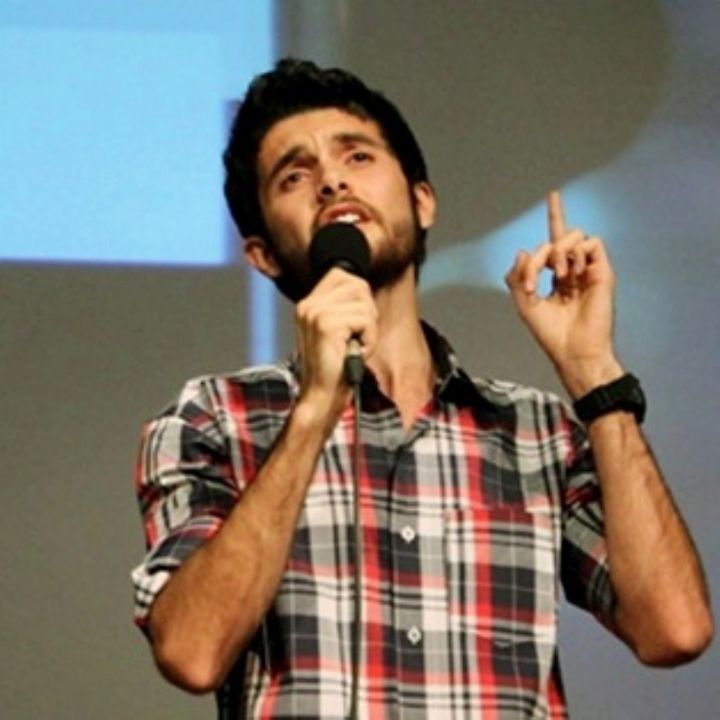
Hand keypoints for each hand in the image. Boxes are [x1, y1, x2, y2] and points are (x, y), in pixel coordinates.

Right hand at [294, 268, 377, 418]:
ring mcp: (314, 313)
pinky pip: (366, 320)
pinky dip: (369, 339)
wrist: (321, 397)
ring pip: (365, 303)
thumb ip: (345, 306)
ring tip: (352, 346)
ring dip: (368, 329)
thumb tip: (364, 289)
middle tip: (354, 338)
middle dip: (366, 313)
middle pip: (358, 285)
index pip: (343, 275)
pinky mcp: (326, 324)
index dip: (360, 298)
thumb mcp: (339, 330)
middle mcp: (308, 304)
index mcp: (308, 303)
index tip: (353, 325)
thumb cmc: (335, 367)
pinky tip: (354, 352)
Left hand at [504, 190, 623, 396]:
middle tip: (534, 281)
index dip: (555, 216)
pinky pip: (591, 244)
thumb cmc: (551, 334)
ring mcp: (588, 271)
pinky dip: (577, 252)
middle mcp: (573, 271)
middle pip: (556, 240)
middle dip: (539, 255)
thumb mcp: (524, 305)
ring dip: (558, 252)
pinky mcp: (602, 273)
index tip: (553, 195)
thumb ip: (517, 277)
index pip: (553, 242)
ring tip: (557, 276)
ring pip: (574, 237)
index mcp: (556, 277)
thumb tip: (522, 251)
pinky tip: (571, 273)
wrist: (573, 350)